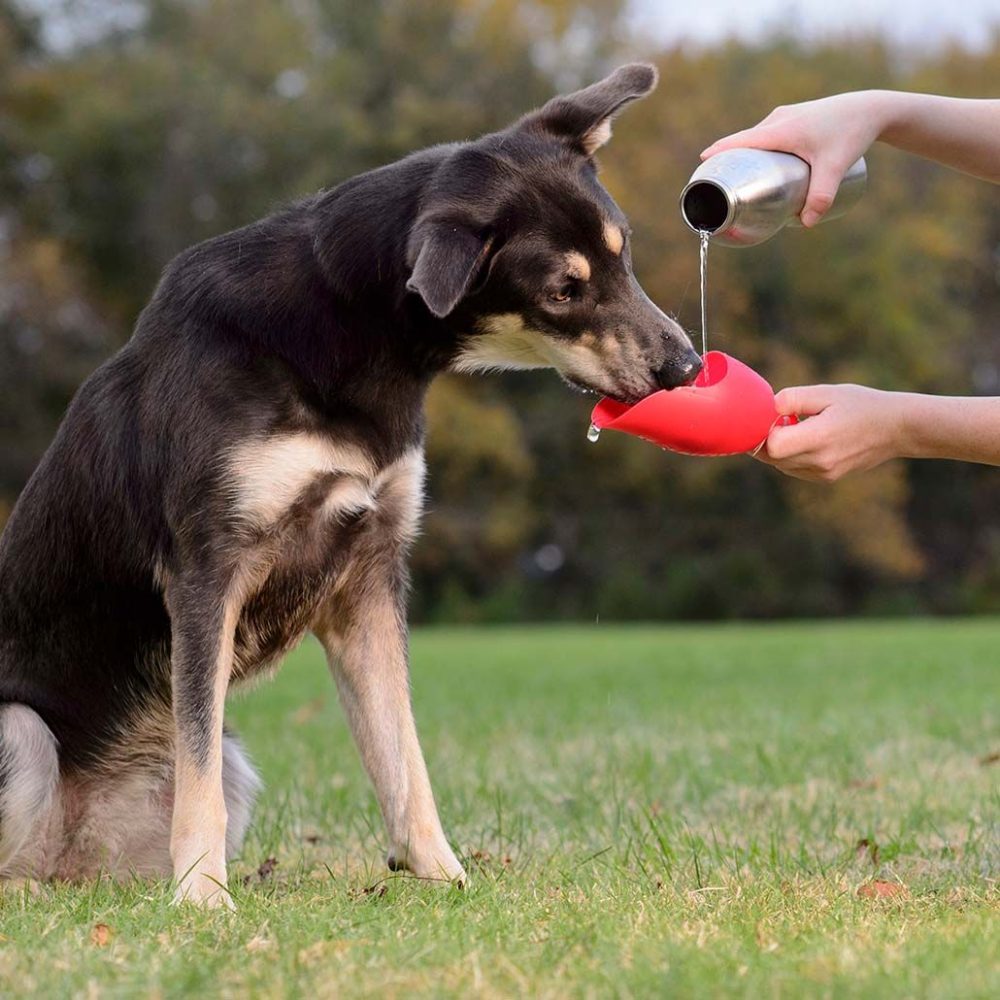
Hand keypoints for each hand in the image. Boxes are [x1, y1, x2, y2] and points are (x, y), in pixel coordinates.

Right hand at [700, 92, 888, 226]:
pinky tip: (755, 165)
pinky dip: (755, 149)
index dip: (718, 152)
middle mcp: (778, 120)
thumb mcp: (836, 167)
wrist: (871, 108)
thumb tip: (807, 224)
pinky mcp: (793, 119)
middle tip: (719, 187)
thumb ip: (822, 196)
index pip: (739, 140)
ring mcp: (785, 117)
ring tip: (735, 182)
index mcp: (780, 129)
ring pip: (755, 139)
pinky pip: (765, 136)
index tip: (701, 167)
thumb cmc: (852, 134)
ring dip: (743, 157)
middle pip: (744, 142)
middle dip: (729, 162)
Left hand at [759, 384, 905, 481]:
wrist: (897, 429)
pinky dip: (790, 456)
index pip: (773, 446)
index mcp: (820, 438)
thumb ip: (794, 398)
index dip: (764, 431)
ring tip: (794, 426)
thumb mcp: (827, 392)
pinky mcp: (826, 478)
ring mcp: (823, 473)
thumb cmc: (862, 405)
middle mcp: (820, 461)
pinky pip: (794, 469)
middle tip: (776, 419)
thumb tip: (768, 407)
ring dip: (778, 448)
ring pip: (781, 465)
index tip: (770, 416)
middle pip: (772, 458)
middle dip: (765, 439)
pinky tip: (804, 438)